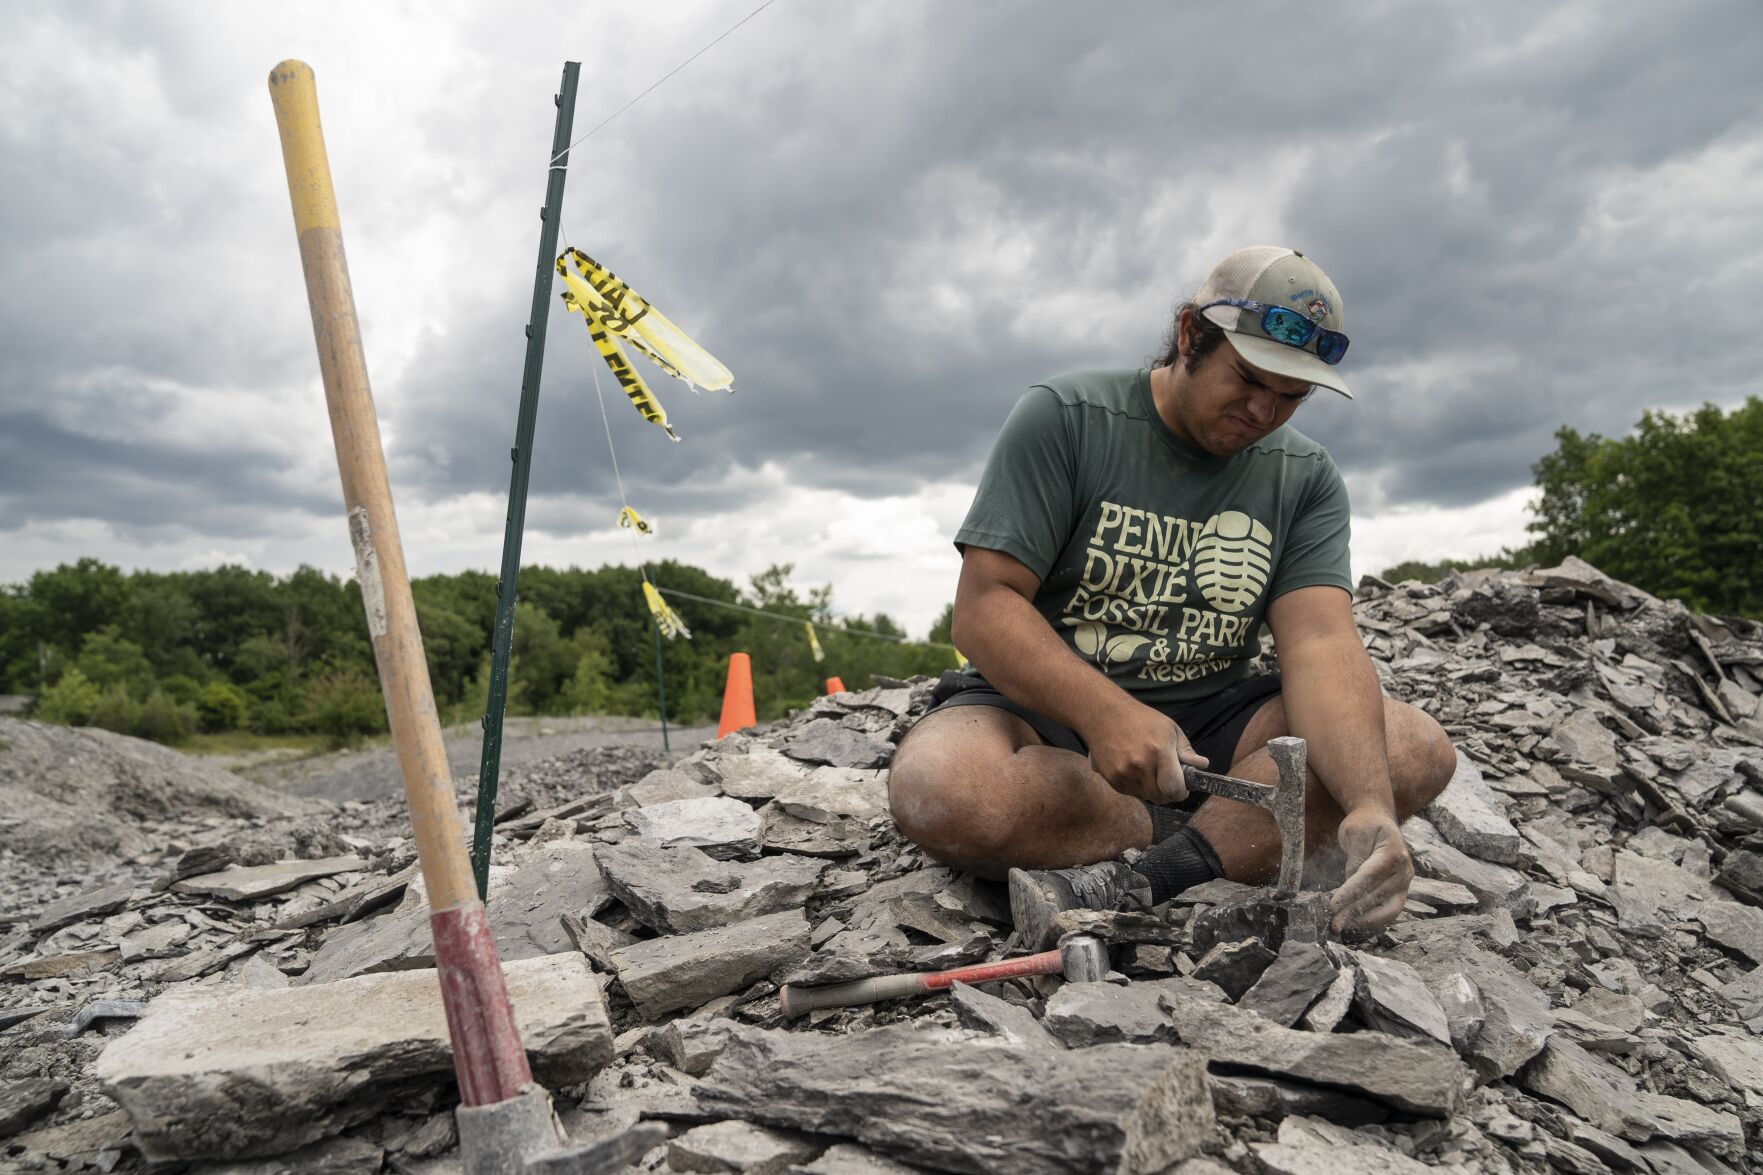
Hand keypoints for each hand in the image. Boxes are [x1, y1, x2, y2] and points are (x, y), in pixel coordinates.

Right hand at [1084, 699, 1207, 803]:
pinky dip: (1135, 787)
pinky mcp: (1111, 777)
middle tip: (1166, 781)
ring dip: (1150, 789)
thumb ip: (1186, 751)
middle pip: (1160, 797)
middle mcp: (1140, 766)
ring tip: (1148, 771)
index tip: (1182, 788)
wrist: (1104, 714)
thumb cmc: (1141, 719)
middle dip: (1167, 792)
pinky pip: (1130, 792)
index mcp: (1159, 752)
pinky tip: (1134, 770)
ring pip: (1144, 796)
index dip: (1181, 792)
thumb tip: (1202, 765)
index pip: (1174, 790)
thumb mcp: (1170, 729)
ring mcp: (1123, 773)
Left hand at [1330, 808, 1413, 932]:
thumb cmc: (1365, 825)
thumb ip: (1355, 858)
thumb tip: (1350, 885)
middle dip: (1354, 911)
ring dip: (1364, 921)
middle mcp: (1404, 870)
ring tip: (1342, 926)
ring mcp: (1404, 884)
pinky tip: (1353, 924)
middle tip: (1333, 922)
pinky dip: (1372, 920)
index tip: (1333, 905)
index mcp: (1394, 852)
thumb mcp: (1356, 832)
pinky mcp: (1399, 893)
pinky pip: (1388, 912)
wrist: (1379, 822)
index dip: (1351, 892)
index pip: (1370, 876)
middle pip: (1378, 896)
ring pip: (1388, 910)